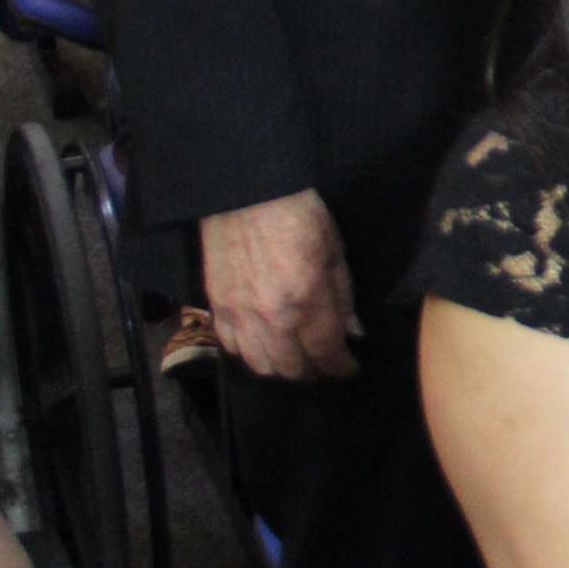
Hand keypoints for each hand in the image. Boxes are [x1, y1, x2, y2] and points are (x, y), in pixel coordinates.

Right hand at [200, 189, 359, 380]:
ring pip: (260, 364)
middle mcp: (269, 316)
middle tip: (326, 364)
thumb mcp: (335, 252)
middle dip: (314, 371)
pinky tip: (266, 344)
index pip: (325, 352)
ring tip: (298, 357)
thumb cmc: (300, 216)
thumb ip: (343, 298)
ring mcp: (239, 314)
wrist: (248, 195)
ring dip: (282, 367)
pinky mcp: (216, 306)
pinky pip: (231, 347)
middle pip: (291, 367)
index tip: (350, 367)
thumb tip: (352, 333)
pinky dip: (251, 354)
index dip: (340, 366)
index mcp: (305, 300)